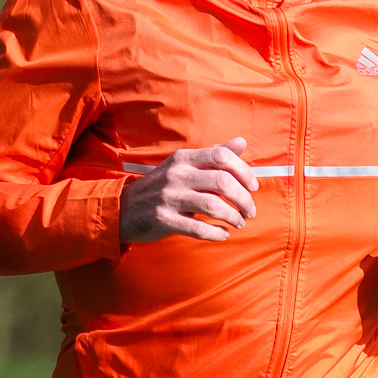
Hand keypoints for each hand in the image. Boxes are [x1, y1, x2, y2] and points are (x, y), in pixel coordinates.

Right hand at [118, 137, 258, 244]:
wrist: (124, 208)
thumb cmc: (161, 186)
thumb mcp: (184, 165)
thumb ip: (214, 154)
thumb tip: (242, 143)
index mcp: (184, 158)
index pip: (222, 156)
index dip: (244, 171)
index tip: (253, 186)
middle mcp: (177, 175)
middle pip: (222, 182)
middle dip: (244, 199)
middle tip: (250, 211)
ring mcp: (169, 197)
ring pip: (213, 206)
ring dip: (233, 217)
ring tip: (239, 222)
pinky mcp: (163, 219)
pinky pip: (197, 228)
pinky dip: (216, 233)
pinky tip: (223, 234)